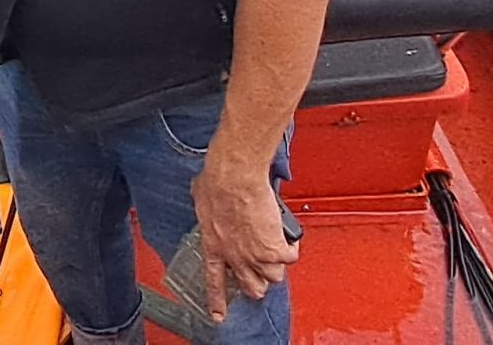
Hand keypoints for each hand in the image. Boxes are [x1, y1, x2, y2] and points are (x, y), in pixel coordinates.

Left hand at [188, 151, 297, 319]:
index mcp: (214, 246)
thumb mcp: (200, 197)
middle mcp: (235, 257)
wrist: (234, 177)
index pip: (214, 282)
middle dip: (258, 282)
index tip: (219, 314)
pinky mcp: (274, 246)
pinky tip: (289, 240)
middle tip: (261, 270)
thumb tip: (202, 194)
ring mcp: (255, 254)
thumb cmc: (215, 182)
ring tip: (278, 251)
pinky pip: (290, 257)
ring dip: (277, 265)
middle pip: (252, 287)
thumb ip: (206, 207)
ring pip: (274, 277)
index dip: (218, 301)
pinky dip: (292, 249)